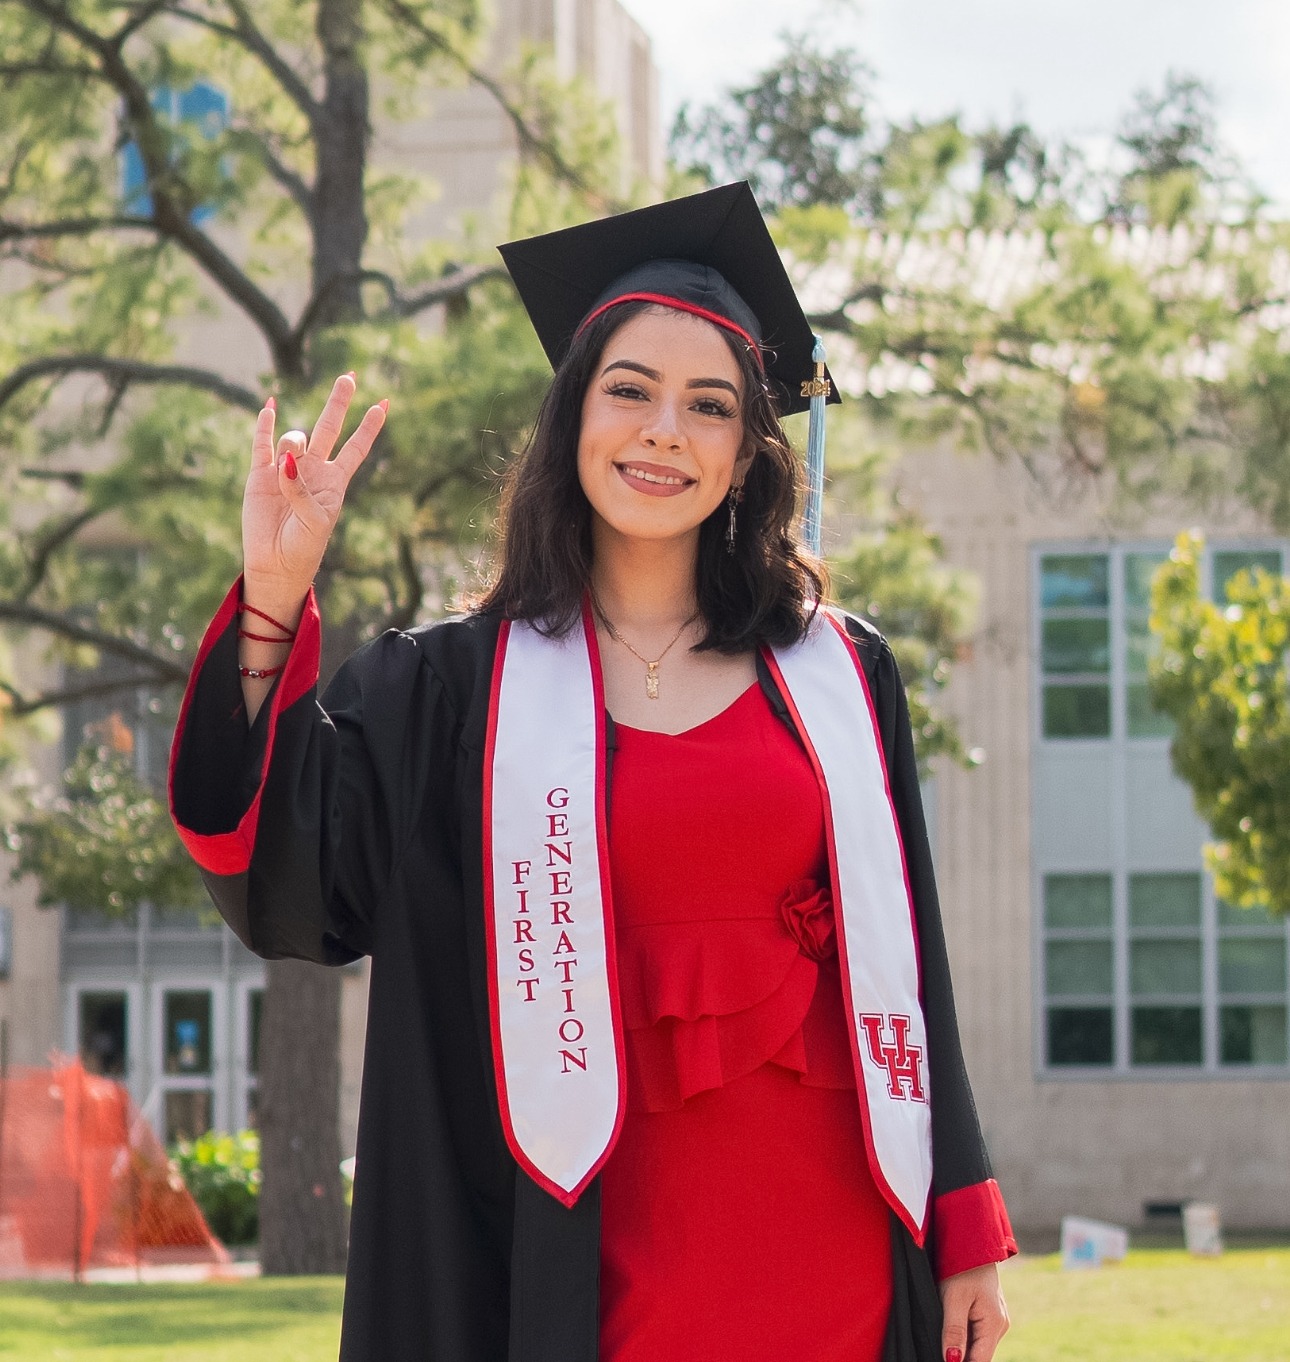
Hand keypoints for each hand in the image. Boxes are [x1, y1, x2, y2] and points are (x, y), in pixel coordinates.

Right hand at [242, 373, 386, 612]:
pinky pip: (262, 443)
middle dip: (339, 402)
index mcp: (335, 481)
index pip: (355, 448)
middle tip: (349, 376)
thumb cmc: (304, 546)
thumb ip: (303, 490)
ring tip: (284, 472)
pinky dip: (266, 425)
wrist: (275, 564)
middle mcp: (313, 469)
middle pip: (329, 428)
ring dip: (292, 445)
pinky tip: (270, 407)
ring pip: (294, 439)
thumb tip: (285, 460)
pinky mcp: (259, 473)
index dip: (368, 428)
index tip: (383, 405)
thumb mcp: (315, 521)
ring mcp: (286, 468)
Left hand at [939, 1261, 1008, 1361]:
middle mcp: (1001, 1324)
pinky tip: (950, 1327)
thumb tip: (952, 1361)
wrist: (971, 1239)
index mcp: (995, 1323)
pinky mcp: (989, 1312)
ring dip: (962, 1345)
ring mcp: (996, 1318)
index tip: (945, 1358)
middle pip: (980, 1354)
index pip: (980, 1361)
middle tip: (940, 1345)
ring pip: (978, 1344)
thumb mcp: (954, 1298)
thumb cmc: (962, 1265)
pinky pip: (977, 1332)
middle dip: (961, 1356)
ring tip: (943, 1335)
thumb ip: (954, 1331)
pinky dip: (964, 1334)